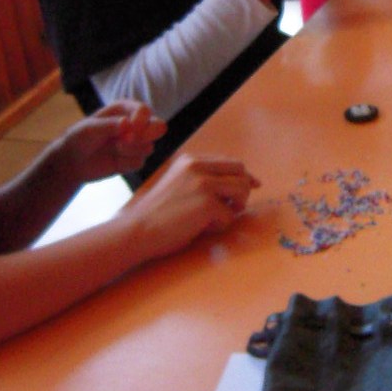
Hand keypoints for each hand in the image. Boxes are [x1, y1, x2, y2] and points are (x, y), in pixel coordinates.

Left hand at [59, 100, 164, 185]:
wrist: (73, 161)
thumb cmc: (79, 137)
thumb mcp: (90, 128)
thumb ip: (109, 126)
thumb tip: (128, 124)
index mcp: (124, 109)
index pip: (144, 110)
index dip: (141, 120)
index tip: (130, 129)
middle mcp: (134, 124)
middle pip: (158, 127)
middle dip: (147, 135)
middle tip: (128, 140)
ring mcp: (136, 142)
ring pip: (148, 147)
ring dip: (130, 150)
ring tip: (113, 149)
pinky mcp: (133, 159)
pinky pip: (140, 162)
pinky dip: (126, 163)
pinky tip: (114, 160)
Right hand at [120, 152, 257, 261]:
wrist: (138, 230)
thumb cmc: (158, 214)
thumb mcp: (179, 184)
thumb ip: (203, 180)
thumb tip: (239, 184)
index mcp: (190, 160)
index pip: (229, 162)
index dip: (244, 176)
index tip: (253, 185)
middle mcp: (198, 166)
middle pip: (240, 171)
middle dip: (244, 189)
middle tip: (235, 207)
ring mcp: (203, 183)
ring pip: (241, 190)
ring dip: (236, 207)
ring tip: (216, 218)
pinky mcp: (207, 203)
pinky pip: (230, 215)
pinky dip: (220, 225)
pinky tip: (201, 228)